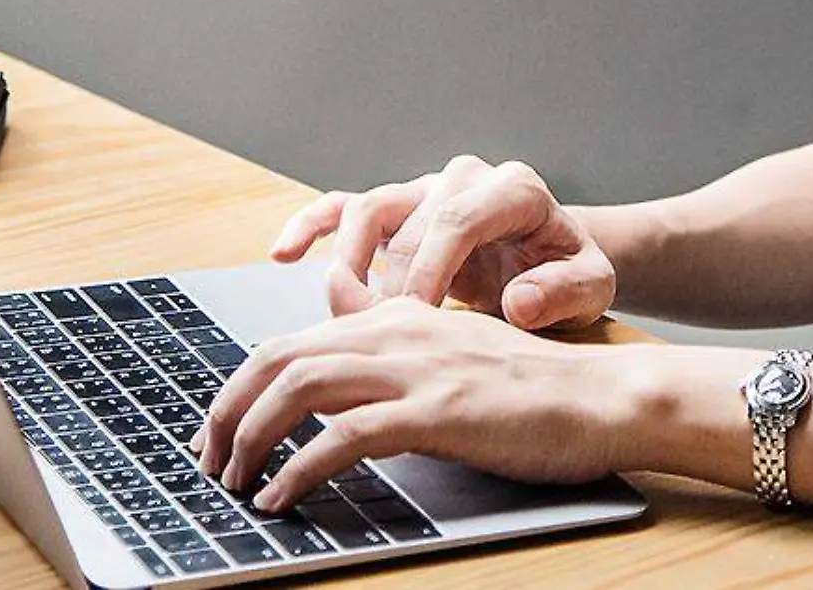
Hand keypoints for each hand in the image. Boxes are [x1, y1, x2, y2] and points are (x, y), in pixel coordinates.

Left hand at [189, 298, 637, 510]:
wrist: (604, 397)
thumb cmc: (536, 387)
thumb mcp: (456, 344)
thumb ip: (397, 335)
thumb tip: (339, 319)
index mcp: (401, 315)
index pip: (294, 339)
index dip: (241, 385)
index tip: (221, 429)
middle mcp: (401, 331)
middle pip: (279, 358)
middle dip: (227, 410)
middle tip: (208, 459)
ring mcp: (419, 368)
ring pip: (299, 387)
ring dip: (250, 438)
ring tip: (234, 481)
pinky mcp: (438, 411)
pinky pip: (345, 436)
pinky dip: (300, 469)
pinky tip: (284, 497)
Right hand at [270, 155, 615, 327]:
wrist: (557, 265)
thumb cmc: (569, 278)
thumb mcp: (591, 290)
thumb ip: (565, 293)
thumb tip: (519, 302)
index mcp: (514, 190)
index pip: (458, 217)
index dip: (430, 267)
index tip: (414, 318)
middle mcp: (464, 178)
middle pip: (408, 219)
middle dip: (387, 280)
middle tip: (378, 336)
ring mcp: (424, 191)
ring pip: (367, 208)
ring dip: (348, 261)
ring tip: (342, 314)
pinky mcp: (395, 211)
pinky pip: (341, 207)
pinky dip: (311, 226)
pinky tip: (283, 255)